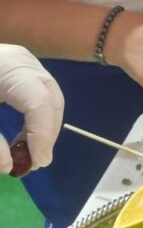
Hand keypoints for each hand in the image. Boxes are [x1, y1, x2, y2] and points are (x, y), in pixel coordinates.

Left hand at [0, 45, 64, 172]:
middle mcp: (23, 61)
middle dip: (47, 134)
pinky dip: (35, 118)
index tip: (36, 164)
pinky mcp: (20, 68)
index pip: (39, 102)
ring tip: (27, 153)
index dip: (42, 134)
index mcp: (9, 68)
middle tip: (35, 163)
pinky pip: (39, 94)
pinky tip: (22, 137)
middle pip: (51, 99)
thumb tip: (7, 166)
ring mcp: (24, 62)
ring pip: (49, 98)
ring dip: (43, 128)